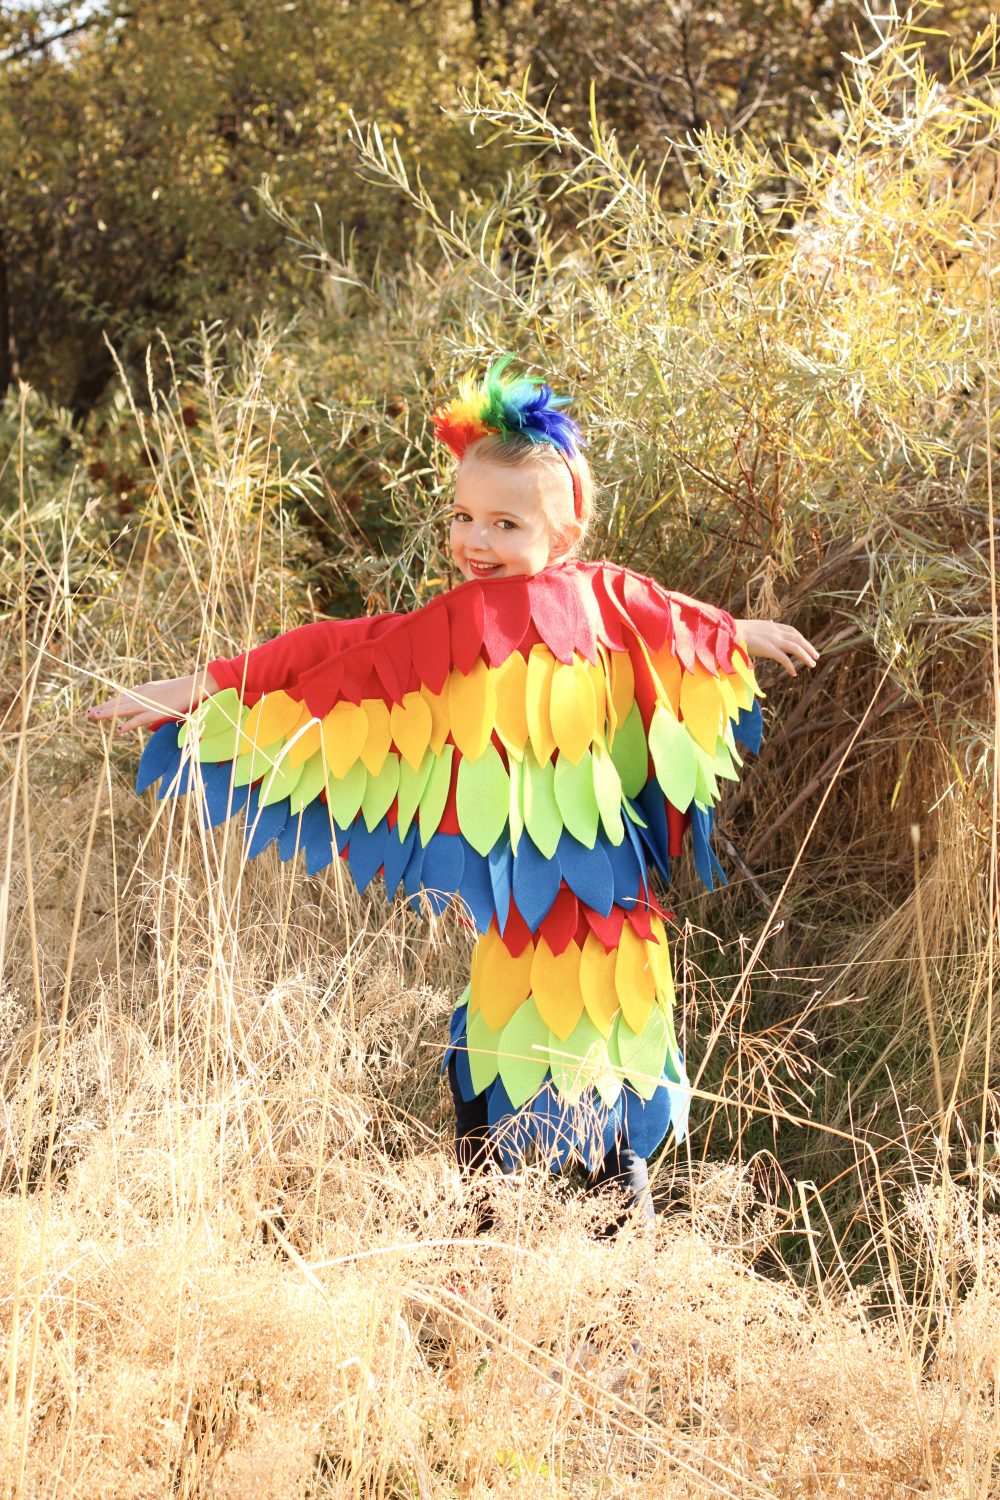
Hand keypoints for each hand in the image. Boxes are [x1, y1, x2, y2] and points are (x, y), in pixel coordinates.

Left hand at [86, 668, 219, 732]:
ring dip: (108, 713)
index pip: (124, 696)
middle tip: (88, 713)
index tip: (100, 706)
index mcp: (147, 688)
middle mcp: (145, 693)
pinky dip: (129, 724)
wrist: (199, 684)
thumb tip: (156, 709)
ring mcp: (150, 702)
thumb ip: (159, 699)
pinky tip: (119, 729)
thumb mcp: (170, 693)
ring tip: (93, 717)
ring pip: (124, 708)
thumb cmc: (188, 689)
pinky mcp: (157, 711)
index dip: (111, 702)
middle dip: (104, 707)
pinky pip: (139, 719)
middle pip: (120, 701)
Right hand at [733, 619, 818, 676]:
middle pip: (798, 639)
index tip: (806, 645)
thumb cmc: (737, 631)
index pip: (792, 631)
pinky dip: (790, 666)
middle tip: (816, 656)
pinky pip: (784, 658)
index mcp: (772, 626)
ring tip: (812, 665)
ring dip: (805, 656)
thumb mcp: (754, 625)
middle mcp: (776, 631)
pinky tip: (793, 673)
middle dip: (808, 647)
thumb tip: (769, 622)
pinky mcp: (769, 649)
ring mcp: (773, 640)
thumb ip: (764, 626)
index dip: (801, 638)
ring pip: (795, 648)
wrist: (730, 632)